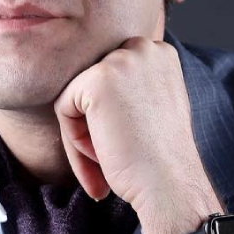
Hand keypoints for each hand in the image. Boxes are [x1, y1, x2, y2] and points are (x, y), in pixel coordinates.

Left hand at [52, 36, 224, 233]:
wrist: (171, 186)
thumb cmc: (160, 159)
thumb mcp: (152, 108)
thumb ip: (129, 89)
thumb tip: (91, 93)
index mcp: (160, 52)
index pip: (109, 76)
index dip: (109, 115)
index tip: (122, 145)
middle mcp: (143, 47)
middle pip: (90, 84)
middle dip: (93, 124)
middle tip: (109, 159)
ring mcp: (121, 61)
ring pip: (75, 97)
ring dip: (83, 134)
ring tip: (106, 161)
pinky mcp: (97, 80)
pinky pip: (63, 108)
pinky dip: (74, 140)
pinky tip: (101, 155)